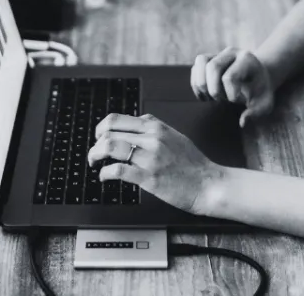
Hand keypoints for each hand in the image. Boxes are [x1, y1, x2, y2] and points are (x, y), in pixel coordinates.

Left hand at [88, 113, 225, 215]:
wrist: (209, 184)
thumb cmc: (194, 165)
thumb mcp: (175, 136)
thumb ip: (154, 129)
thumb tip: (134, 126)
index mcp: (156, 127)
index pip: (116, 119)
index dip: (101, 129)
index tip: (99, 138)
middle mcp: (151, 138)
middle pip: (108, 132)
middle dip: (95, 144)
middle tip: (94, 154)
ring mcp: (150, 157)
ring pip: (110, 147)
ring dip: (95, 156)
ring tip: (95, 164)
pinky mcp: (149, 177)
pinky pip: (117, 170)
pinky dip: (105, 173)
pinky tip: (105, 177)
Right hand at [191, 47, 274, 126]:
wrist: (258, 78)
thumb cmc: (260, 92)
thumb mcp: (265, 103)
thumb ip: (256, 112)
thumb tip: (242, 122)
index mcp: (247, 60)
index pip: (230, 77)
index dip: (231, 95)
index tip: (239, 102)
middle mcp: (232, 53)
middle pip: (212, 66)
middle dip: (214, 89)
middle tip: (222, 101)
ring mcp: (219, 54)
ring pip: (200, 62)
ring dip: (201, 84)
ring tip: (210, 98)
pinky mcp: (208, 60)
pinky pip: (195, 68)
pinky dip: (196, 84)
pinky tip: (206, 96)